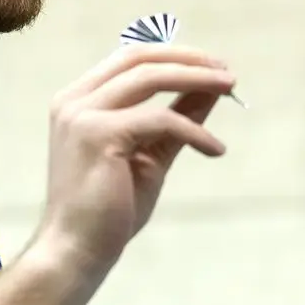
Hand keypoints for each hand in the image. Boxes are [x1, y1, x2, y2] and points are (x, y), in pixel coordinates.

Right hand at [31, 44, 236, 279]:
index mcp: (79, 100)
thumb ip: (176, 118)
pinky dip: (194, 130)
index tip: (211, 64)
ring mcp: (82, 115)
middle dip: (188, 59)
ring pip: (150, 77)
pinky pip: (160, 119)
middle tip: (226, 72)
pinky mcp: (98, 135)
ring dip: (196, 79)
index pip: (129, 58)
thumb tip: (211, 89)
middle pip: (140, 58)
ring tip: (230, 88)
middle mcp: (75, 100)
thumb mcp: (150, 152)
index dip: (173, 55)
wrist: (76, 250)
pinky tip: (215, 149)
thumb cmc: (109, 207)